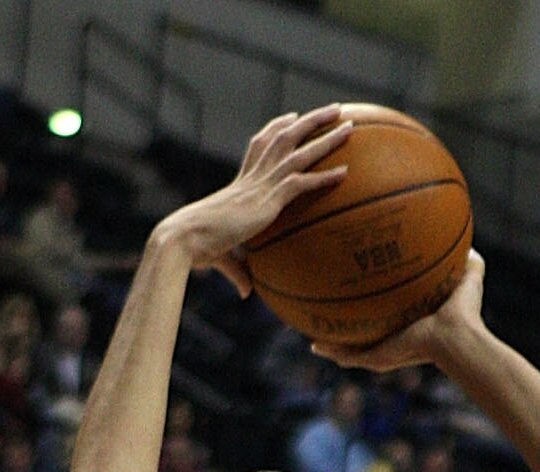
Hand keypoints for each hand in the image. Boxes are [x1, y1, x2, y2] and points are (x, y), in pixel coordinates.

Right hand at [160, 107, 350, 294]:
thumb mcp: (225, 255)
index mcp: (241, 179)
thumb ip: (240, 271)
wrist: (189, 236)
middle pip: (285, 135)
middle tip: (335, 109)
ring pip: (299, 150)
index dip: (277, 127)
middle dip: (311, 120)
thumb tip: (247, 294)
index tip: (292, 117)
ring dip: (326, 137)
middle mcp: (253, 174)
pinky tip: (345, 172)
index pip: (261, 143)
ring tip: (350, 125)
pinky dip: (324, 176)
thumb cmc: (200, 247)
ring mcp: (262, 183)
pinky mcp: (268, 199)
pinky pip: (302, 182)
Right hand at [313, 246, 486, 369]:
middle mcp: (398, 340)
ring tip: (314, 337)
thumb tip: (468, 239)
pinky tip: (315, 345)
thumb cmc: (465, 311)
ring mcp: (387, 352)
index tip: (366, 292)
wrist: (456, 337)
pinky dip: (333, 352)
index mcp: (413, 325)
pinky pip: (351, 356)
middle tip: (332, 314)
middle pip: (367, 336)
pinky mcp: (380, 357)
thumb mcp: (466, 275)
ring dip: (334, 345)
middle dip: (350, 327)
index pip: (391, 317)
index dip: (378, 306)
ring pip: (352, 351)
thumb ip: (467, 257)